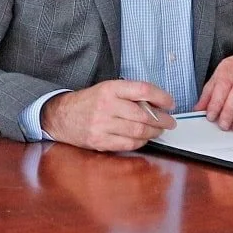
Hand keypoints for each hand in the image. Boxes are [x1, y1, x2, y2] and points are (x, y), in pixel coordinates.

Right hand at [40, 80, 173, 151]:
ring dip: (154, 132)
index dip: (161, 97)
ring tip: (159, 130)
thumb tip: (158, 103)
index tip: (170, 103)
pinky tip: (144, 139)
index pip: (143, 90)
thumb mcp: (107, 89)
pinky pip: (129, 144)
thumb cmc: (89, 102)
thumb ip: (130, 94)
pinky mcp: (100, 141)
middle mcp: (107, 105)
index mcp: (110, 88)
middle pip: (144, 114)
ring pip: (139, 131)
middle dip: (162, 119)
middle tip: (170, 122)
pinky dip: (141, 142)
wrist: (61, 116)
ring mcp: (102, 125)